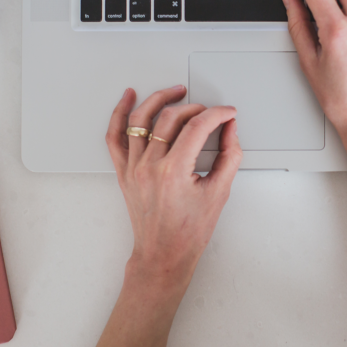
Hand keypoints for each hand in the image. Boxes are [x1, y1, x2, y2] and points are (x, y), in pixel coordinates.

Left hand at [105, 85, 242, 291]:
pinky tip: (129, 98)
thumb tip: (230, 130)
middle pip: (171, 118)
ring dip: (159, 99)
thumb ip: (229, 156)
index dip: (217, 114)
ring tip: (175, 91)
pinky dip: (120, 113)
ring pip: (140, 119)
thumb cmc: (188, 232)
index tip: (227, 113)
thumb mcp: (219, 193)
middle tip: (210, 111)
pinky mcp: (124, 171)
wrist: (163, 254)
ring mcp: (133, 167)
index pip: (197, 127)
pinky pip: (115, 136)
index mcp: (174, 172)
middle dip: (195, 108)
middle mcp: (150, 166)